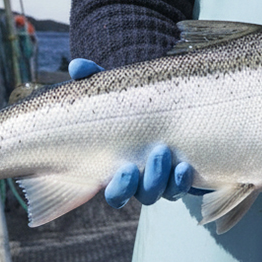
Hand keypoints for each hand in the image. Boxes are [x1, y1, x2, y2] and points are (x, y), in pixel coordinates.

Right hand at [68, 58, 195, 206]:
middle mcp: (139, 178)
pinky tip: (184, 166)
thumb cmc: (132, 100)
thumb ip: (94, 78)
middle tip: (149, 158)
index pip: (112, 189)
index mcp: (117, 164)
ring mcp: (161, 178)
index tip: (125, 169)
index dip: (118, 187)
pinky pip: (181, 187)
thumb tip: (77, 66)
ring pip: (160, 192)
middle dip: (141, 183)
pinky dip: (181, 180)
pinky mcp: (181, 174)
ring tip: (165, 152)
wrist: (171, 105)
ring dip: (161, 178)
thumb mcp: (114, 88)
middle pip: (138, 195)